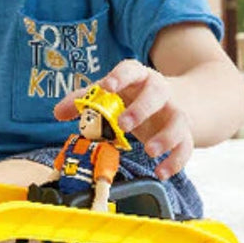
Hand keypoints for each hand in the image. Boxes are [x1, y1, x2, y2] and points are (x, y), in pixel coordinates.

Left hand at [54, 60, 193, 178]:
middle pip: (157, 93)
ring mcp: (174, 111)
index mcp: (138, 76)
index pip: (131, 70)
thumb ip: (85, 100)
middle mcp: (159, 91)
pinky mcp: (184, 132)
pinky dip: (176, 161)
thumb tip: (58, 112)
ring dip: (166, 137)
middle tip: (124, 124)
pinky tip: (161, 172)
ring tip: (150, 151)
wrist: (175, 100)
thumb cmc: (134, 96)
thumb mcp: (111, 94)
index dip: (120, 76)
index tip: (108, 86)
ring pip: (178, 120)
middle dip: (141, 108)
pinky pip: (186, 146)